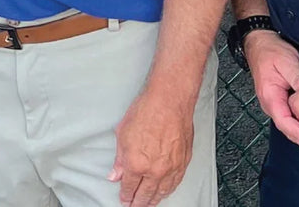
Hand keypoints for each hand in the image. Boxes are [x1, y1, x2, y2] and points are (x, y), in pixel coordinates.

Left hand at [108, 88, 193, 205]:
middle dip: (139, 203)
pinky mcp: (183, 162)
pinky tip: (165, 191)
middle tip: (134, 206)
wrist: (170, 101)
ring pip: (163, 191)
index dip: (126, 196)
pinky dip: (168, 190)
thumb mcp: (123, 134)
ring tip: (149, 203)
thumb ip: (119, 159)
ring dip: (155, 199)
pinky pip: (175, 183)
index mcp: (136, 164)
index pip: (129, 187)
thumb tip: (115, 174)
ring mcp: (171, 167)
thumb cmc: (146, 111)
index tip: (124, 200)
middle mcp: (155, 170)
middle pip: (146, 194)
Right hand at [244, 31, 298, 155]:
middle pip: (289, 131)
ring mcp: (278, 105)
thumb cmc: (271, 52)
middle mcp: (272, 105)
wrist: (261, 45)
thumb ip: (295, 75)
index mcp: (270, 97)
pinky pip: (294, 121)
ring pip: (292, 128)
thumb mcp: (284, 61)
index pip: (284, 122)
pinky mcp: (284, 103)